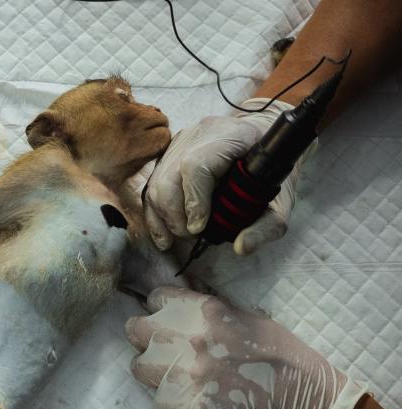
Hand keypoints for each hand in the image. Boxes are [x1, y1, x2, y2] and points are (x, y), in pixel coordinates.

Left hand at [125, 287, 366, 408]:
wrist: (308, 407)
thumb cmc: (285, 358)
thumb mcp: (249, 318)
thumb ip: (211, 313)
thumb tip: (181, 310)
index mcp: (207, 312)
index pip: (156, 299)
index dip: (161, 310)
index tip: (168, 320)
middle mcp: (190, 339)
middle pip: (135, 330)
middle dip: (146, 338)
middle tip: (163, 349)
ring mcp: (185, 375)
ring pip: (139, 367)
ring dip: (154, 371)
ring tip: (175, 376)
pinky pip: (157, 400)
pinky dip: (171, 401)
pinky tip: (192, 400)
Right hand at [143, 99, 301, 254]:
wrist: (261, 137)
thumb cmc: (270, 170)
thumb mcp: (282, 200)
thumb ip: (267, 225)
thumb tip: (242, 247)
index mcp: (231, 137)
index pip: (195, 166)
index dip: (193, 201)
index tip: (199, 228)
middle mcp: (199, 135)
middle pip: (168, 178)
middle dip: (174, 216)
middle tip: (191, 235)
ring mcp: (180, 142)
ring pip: (155, 183)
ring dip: (162, 217)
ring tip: (178, 235)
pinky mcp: (169, 153)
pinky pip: (152, 184)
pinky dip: (155, 212)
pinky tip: (163, 232)